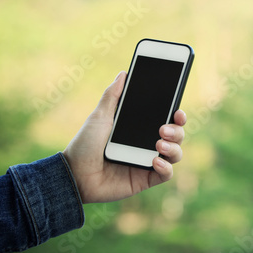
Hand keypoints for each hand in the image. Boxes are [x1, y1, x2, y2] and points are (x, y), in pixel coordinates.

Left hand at [63, 71, 185, 203]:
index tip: (177, 110)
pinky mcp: (146, 179)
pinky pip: (167, 174)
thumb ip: (112, 95)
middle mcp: (149, 143)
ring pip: (176, 153)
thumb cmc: (85, 144)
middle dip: (177, 130)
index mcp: (141, 127)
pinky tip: (155, 162)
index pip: (167, 119)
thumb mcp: (99, 116)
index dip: (177, 114)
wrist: (74, 174)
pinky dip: (166, 167)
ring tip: (159, 145)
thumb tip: (123, 73)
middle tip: (164, 129)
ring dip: (174, 148)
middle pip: (177, 135)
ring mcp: (148, 161)